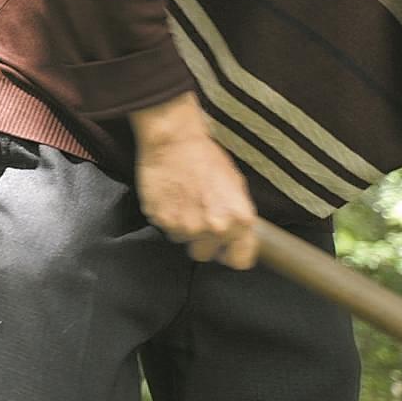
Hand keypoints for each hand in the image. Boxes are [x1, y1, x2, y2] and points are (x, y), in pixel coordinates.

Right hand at [132, 93, 257, 268]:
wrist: (173, 140)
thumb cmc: (204, 156)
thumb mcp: (235, 185)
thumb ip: (236, 215)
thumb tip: (235, 231)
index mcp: (239, 220)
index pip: (240, 260)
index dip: (231, 253)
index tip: (225, 249)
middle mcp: (214, 228)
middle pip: (205, 254)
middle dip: (201, 240)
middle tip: (197, 216)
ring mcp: (185, 226)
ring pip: (182, 240)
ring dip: (181, 226)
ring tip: (181, 201)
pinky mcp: (161, 219)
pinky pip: (164, 227)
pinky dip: (165, 215)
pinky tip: (169, 196)